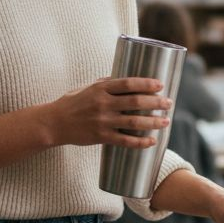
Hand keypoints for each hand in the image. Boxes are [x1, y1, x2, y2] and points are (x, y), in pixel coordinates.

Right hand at [45, 77, 172, 148]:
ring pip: (134, 122)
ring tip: (166, 122)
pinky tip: (152, 141)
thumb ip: (106, 83)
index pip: (128, 84)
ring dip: (153, 122)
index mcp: (100, 89)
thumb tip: (128, 80)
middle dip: (156, 103)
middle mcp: (103, 104)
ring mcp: (102, 122)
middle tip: (169, 103)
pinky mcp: (101, 137)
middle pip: (135, 102)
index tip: (160, 85)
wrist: (54, 123)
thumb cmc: (72, 103)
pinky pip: (125, 141)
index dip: (146, 84)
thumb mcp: (88, 88)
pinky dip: (140, 142)